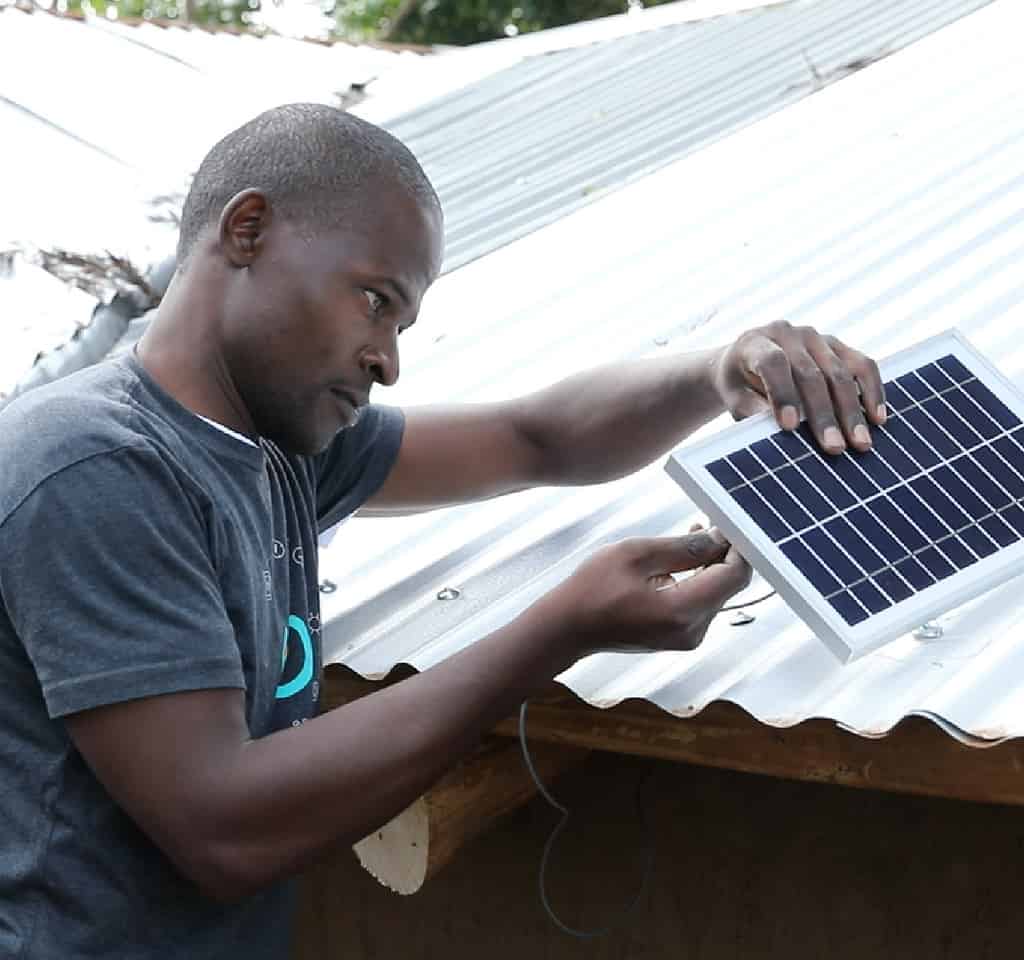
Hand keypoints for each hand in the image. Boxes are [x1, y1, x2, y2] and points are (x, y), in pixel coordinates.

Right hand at [540, 527, 750, 656]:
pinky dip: (697, 580)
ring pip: (716, 593)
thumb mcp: (636, 554)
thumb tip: (718, 537)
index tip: (729, 522)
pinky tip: (680, 560)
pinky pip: (701, 603)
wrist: (567, 627)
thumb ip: (683, 547)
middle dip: (723, 552)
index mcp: (681, 611)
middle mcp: (691, 631)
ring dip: (710, 564)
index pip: (734, 575)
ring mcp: (687, 638)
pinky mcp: (680, 637)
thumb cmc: (592, 589)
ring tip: (691, 534)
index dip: (738, 545)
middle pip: (728, 585)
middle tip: (708, 522)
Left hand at [711, 321, 885, 453]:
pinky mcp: (837, 345)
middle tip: (835, 448)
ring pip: (840, 372)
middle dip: (824, 414)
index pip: (773, 364)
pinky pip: (862, 365)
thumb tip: (779, 435)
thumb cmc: (738, 385)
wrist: (744, 361)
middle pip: (811, 373)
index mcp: (754, 343)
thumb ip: (752, 411)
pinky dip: (872, 392)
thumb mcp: (734, 398)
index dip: (783, 394)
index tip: (789, 427)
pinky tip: (878, 419)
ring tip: (861, 443)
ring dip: (853, 411)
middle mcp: (787, 334)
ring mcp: (815, 337)